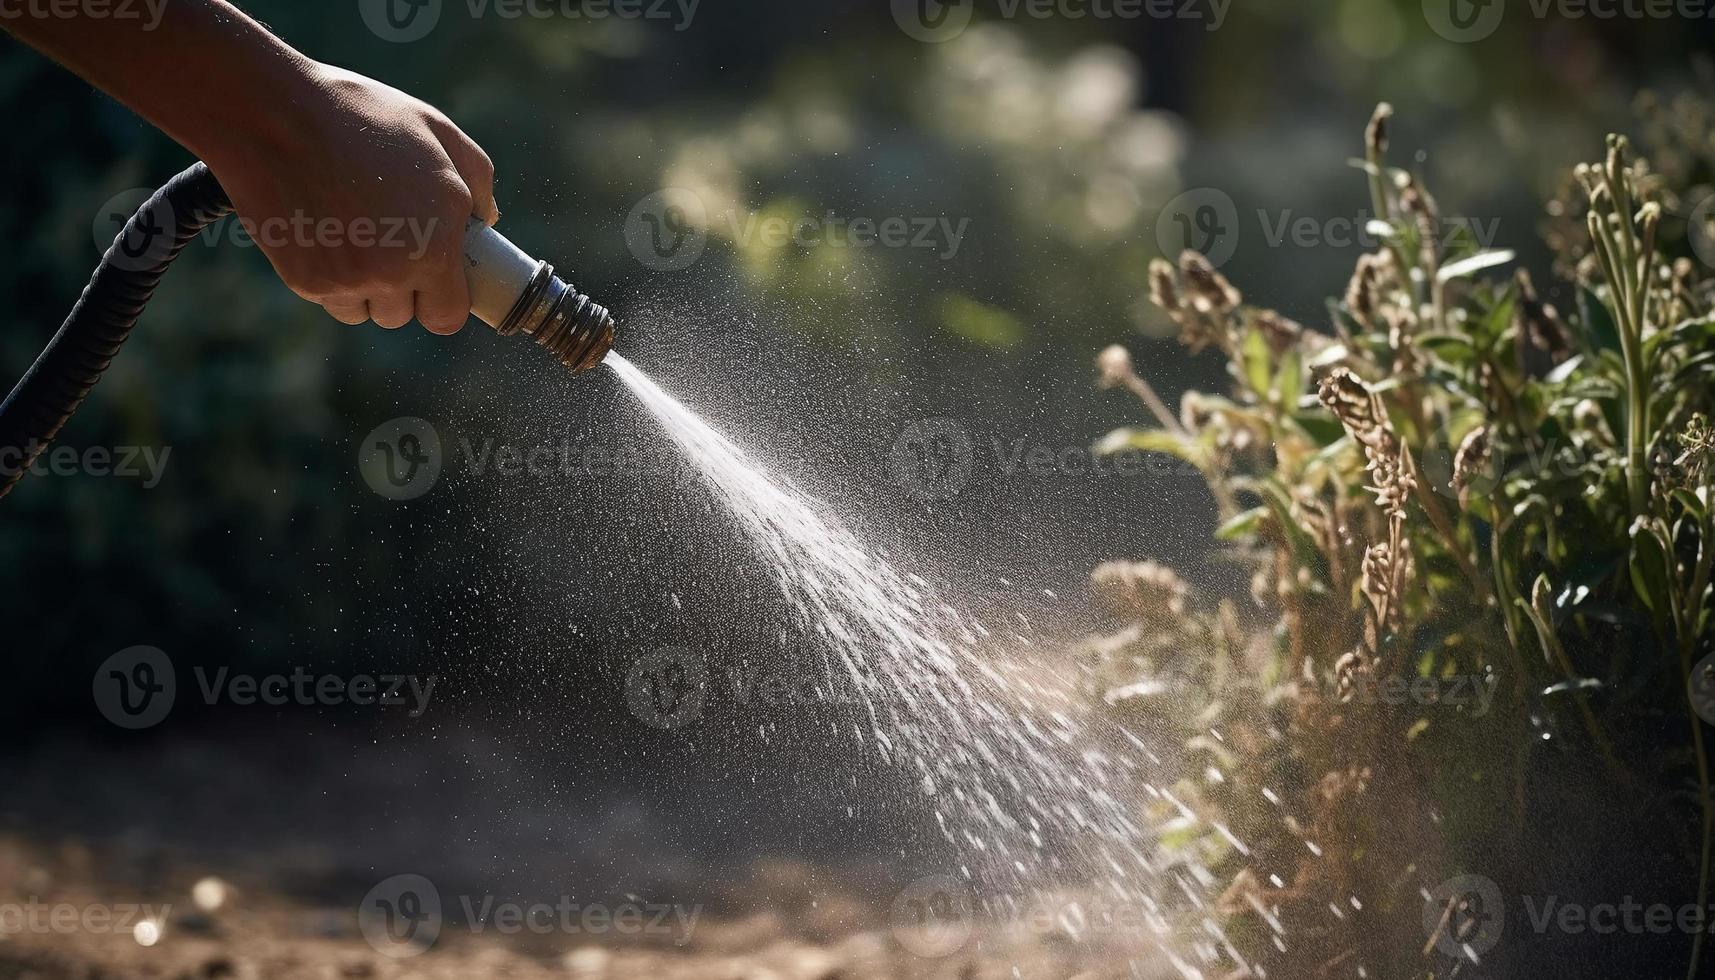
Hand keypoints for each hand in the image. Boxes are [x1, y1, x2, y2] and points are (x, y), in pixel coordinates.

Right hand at [202, 64, 498, 333]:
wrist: (272, 113)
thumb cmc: (362, 116)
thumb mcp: (438, 132)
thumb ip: (477, 182)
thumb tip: (486, 221)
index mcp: (436, 246)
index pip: (447, 317)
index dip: (442, 301)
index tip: (434, 281)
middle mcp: (394, 273)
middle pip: (402, 316)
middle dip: (401, 288)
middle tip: (388, 241)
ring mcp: (347, 280)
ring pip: (364, 311)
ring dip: (363, 286)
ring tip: (353, 231)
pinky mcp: (304, 280)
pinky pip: (328, 298)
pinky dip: (328, 275)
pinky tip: (323, 229)